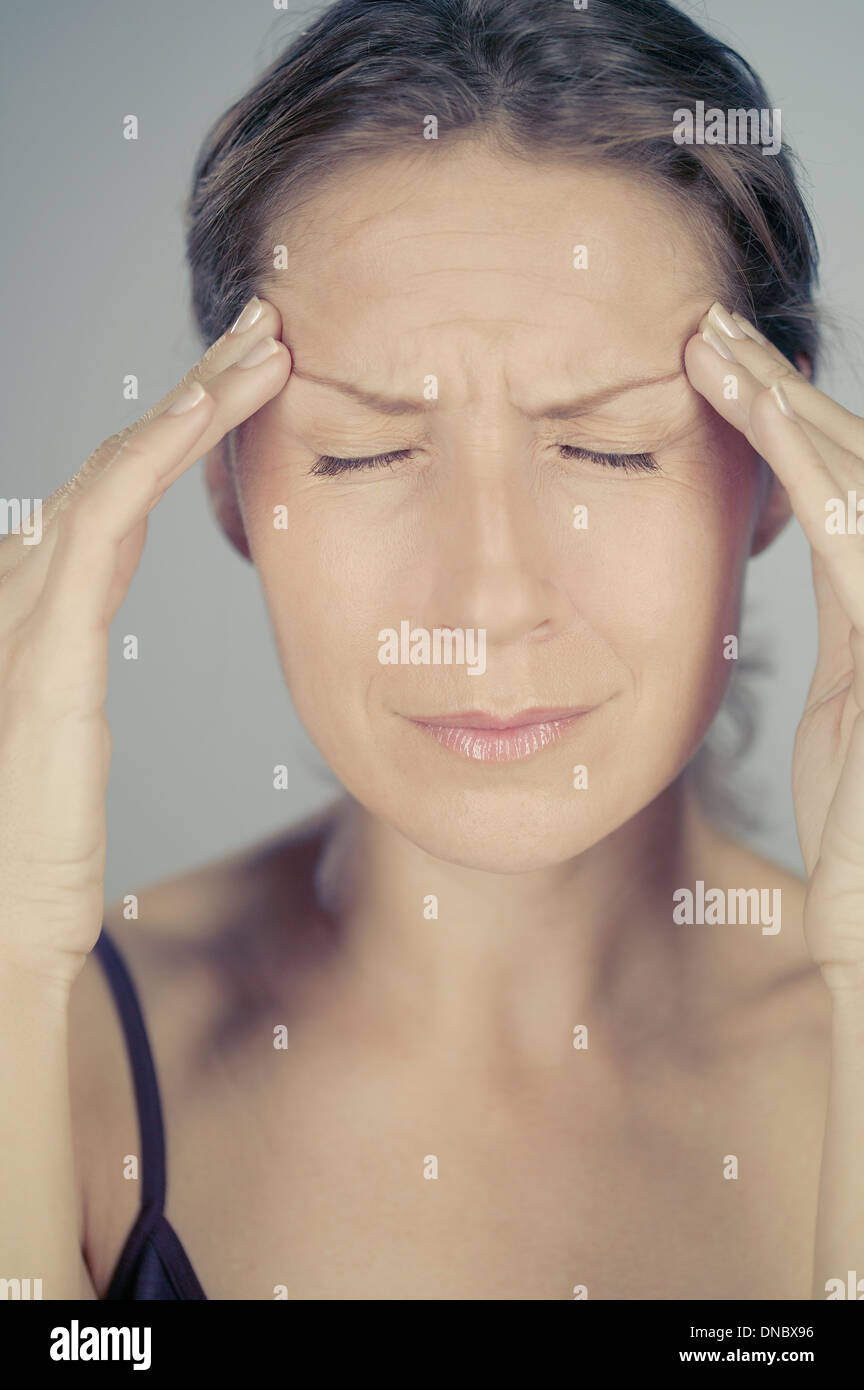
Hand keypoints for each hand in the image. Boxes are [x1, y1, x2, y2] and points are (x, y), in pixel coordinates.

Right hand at [0, 297, 290, 988]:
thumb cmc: (26, 855)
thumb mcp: (58, 742)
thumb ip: (64, 667)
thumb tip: (86, 623)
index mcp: (39, 614)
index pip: (115, 496)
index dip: (178, 433)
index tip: (247, 389)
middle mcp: (23, 594)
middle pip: (116, 465)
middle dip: (193, 393)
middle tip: (266, 334)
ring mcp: (26, 615)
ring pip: (114, 472)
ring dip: (191, 402)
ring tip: (262, 348)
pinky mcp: (45, 650)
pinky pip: (102, 524)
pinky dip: (153, 457)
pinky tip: (205, 410)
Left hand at [684, 301, 863, 994]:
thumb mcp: (849, 719)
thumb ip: (844, 642)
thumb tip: (820, 577)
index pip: (853, 496)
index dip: (795, 431)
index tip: (728, 382)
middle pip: (863, 466)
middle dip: (788, 397)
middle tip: (713, 335)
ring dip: (788, 408)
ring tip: (715, 348)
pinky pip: (860, 538)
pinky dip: (810, 466)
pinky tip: (756, 413)